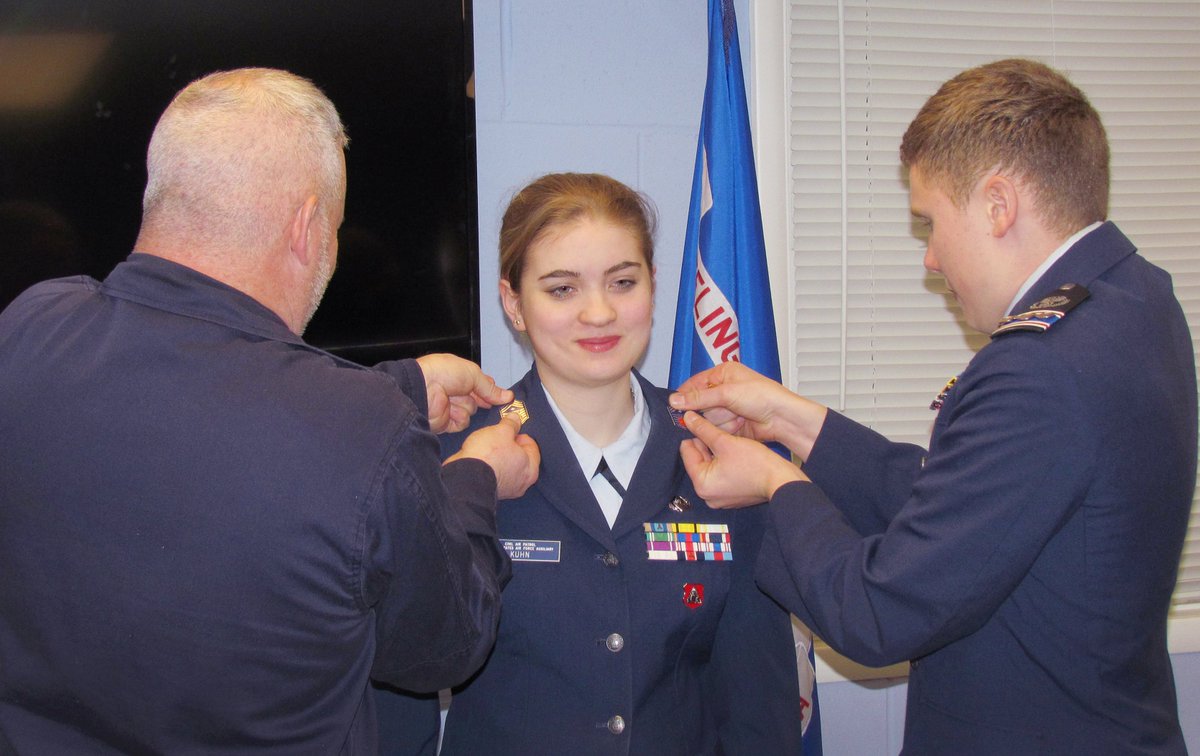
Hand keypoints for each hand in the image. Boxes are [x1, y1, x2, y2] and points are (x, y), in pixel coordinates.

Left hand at [416, 354, 513, 432]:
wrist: (423, 388)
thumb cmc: (444, 373)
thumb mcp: (473, 373)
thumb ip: (490, 387)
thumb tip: (508, 396)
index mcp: (459, 375)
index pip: (479, 384)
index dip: (489, 389)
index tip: (501, 395)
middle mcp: (454, 391)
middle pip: (477, 400)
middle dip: (482, 400)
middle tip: (488, 402)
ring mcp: (450, 407)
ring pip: (471, 412)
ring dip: (466, 406)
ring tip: (455, 400)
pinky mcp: (445, 422)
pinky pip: (461, 423)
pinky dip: (459, 418)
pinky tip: (452, 411)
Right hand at [449, 414, 539, 498]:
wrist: (463, 477)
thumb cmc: (487, 457)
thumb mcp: (501, 431)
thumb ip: (511, 424)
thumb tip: (515, 419)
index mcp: (530, 469)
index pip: (532, 446)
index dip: (521, 434)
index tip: (512, 428)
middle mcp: (520, 483)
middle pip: (519, 457)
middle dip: (510, 445)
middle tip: (500, 435)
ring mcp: (504, 489)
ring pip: (505, 466)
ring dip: (498, 456)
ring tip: (488, 445)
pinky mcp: (489, 490)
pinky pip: (493, 473)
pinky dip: (489, 465)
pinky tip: (480, 456)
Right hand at [669, 362, 826, 459]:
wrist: (783, 418)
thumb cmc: (764, 397)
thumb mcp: (727, 393)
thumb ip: (699, 398)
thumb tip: (676, 399)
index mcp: (724, 373)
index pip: (696, 383)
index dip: (685, 395)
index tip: (674, 406)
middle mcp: (725, 389)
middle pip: (700, 402)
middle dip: (702, 411)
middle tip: (698, 416)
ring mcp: (729, 407)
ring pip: (708, 417)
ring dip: (715, 421)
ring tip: (731, 418)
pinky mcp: (733, 423)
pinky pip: (717, 427)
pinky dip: (722, 429)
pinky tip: (733, 426)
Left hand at [679, 411, 806, 508]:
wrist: (782, 481)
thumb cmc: (756, 465)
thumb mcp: (726, 442)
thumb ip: (704, 429)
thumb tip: (688, 418)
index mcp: (701, 484)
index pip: (687, 452)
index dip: (694, 435)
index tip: (700, 423)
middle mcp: (707, 494)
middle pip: (699, 460)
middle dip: (707, 444)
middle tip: (717, 429)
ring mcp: (720, 497)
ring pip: (711, 466)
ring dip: (717, 452)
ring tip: (728, 439)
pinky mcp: (732, 496)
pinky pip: (722, 474)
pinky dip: (726, 463)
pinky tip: (736, 451)